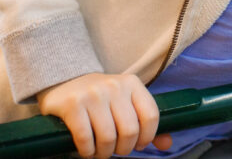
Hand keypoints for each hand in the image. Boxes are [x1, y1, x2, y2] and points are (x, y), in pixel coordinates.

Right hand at [37, 73, 172, 158]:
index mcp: (132, 83)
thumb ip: (146, 122)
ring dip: (105, 153)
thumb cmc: (101, 98)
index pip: (150, 115)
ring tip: (101, 152)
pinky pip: (85, 137)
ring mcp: (93, 94)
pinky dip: (88, 151)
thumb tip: (166, 144)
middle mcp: (114, 86)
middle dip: (124, 149)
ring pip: (108, 137)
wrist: (65, 81)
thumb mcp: (126, 102)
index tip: (139, 145)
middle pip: (130, 130)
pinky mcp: (72, 104)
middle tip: (117, 151)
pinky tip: (87, 150)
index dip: (147, 137)